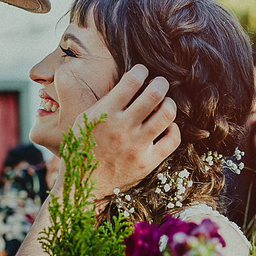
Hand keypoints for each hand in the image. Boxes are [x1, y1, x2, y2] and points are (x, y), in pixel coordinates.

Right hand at [77, 65, 181, 198]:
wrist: (82, 185)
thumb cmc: (83, 147)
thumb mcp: (85, 118)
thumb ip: (107, 100)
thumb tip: (132, 80)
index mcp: (105, 113)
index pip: (133, 80)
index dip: (142, 70)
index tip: (143, 72)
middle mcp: (122, 128)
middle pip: (155, 93)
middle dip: (161, 83)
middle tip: (159, 84)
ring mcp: (136, 146)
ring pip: (167, 113)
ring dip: (169, 103)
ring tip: (164, 104)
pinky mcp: (147, 162)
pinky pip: (172, 138)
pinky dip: (173, 128)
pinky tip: (165, 127)